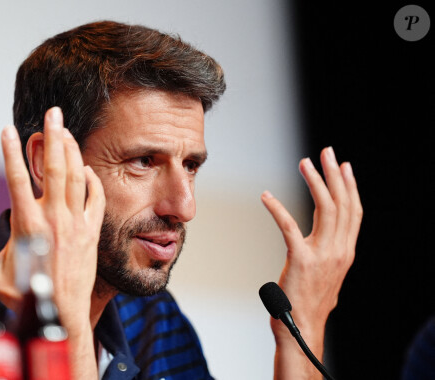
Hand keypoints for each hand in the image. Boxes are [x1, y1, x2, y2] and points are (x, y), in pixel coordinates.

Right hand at [0, 107, 105, 333]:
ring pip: (76, 178)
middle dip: (54, 137)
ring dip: (72, 151)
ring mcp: (76, 223)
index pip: (16, 180)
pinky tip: (86, 168)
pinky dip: (92, 181)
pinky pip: (96, 199)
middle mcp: (54, 219)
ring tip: (66, 130)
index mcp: (28, 224)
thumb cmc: (26, 293)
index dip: (10, 154)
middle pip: (54, 169)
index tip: (8, 130)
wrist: (62, 312)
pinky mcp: (91, 231)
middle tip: (54, 112)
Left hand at [261, 147, 361, 377]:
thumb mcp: (328, 273)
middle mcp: (340, 250)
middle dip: (335, 175)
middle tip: (327, 152)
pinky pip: (289, 226)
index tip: (344, 167)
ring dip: (315, 182)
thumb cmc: (309, 301)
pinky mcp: (300, 260)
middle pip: (342, 204)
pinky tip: (265, 196)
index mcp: (346, 252)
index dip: (350, 187)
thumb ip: (329, 251)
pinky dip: (277, 208)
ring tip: (305, 163)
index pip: (354, 212)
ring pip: (325, 209)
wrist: (302, 328)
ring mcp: (322, 255)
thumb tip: (324, 236)